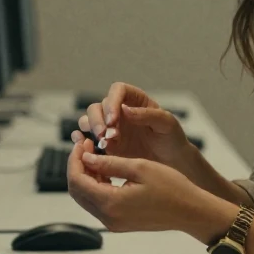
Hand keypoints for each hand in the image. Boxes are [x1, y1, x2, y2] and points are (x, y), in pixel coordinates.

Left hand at [66, 139, 232, 240]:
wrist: (191, 211)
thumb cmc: (173, 188)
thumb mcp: (140, 167)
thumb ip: (109, 162)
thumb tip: (86, 157)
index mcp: (111, 203)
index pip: (77, 180)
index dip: (75, 159)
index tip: (82, 143)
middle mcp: (108, 217)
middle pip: (77, 191)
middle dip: (77, 167)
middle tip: (86, 147)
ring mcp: (113, 223)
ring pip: (86, 197)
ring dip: (87, 176)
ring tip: (96, 155)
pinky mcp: (119, 223)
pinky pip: (98, 203)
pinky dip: (97, 185)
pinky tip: (107, 170)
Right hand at [71, 82, 195, 172]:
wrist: (171, 163)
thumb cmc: (172, 139)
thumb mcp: (167, 124)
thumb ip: (148, 114)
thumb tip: (125, 109)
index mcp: (135, 99)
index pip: (117, 90)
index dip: (112, 102)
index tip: (113, 119)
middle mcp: (119, 110)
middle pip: (98, 106)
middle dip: (98, 119)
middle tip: (105, 136)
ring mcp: (110, 127)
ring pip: (88, 120)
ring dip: (91, 130)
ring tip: (102, 143)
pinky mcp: (105, 144)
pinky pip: (87, 138)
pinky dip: (82, 140)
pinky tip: (85, 147)